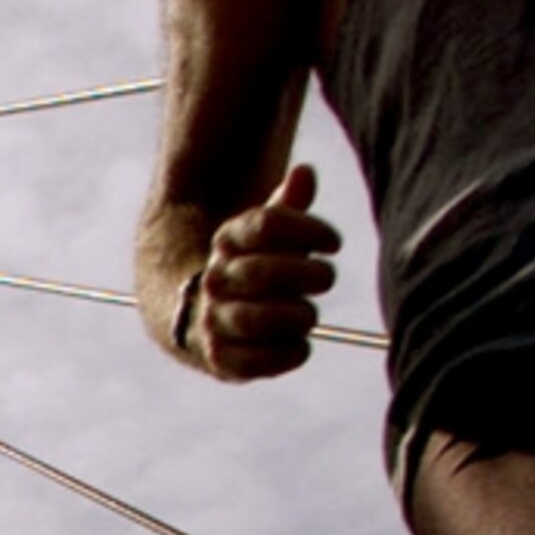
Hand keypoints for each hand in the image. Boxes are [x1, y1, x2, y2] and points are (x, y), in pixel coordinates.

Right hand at [191, 165, 339, 382]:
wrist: (200, 318)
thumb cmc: (253, 269)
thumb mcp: (268, 235)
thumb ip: (289, 208)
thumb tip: (305, 172)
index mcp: (227, 241)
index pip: (268, 224)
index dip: (309, 231)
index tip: (334, 243)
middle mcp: (214, 280)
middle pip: (261, 272)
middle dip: (306, 275)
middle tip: (325, 279)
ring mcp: (213, 320)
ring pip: (254, 319)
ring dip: (295, 317)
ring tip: (307, 315)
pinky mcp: (220, 359)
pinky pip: (254, 361)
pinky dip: (286, 354)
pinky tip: (300, 344)